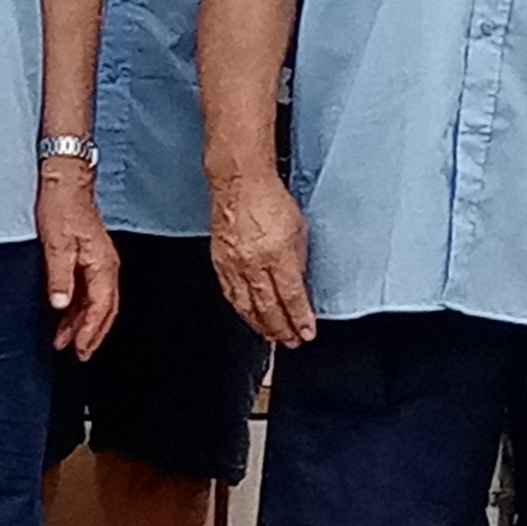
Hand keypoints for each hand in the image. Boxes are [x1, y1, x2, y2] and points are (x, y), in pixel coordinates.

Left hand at [39, 169, 119, 356]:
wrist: (65, 181)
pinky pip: (89, 289)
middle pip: (105, 308)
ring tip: (68, 340)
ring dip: (84, 322)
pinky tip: (67, 315)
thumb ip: (59, 277)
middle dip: (93, 333)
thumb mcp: (55, 244)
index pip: (101, 307)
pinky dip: (80, 306)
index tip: (80, 349)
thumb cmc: (62, 206)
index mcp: (102, 264)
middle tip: (79, 353)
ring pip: (97, 300)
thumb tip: (60, 305)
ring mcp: (99, 260)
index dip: (91, 331)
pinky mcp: (89, 256)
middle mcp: (106, 265)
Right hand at [210, 171, 314, 346]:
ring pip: (246, 305)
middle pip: (268, 307)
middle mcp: (253, 264)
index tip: (307, 332)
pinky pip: (230, 293)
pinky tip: (247, 315)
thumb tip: (299, 285)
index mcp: (277, 254)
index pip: (291, 296)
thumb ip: (298, 261)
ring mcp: (233, 265)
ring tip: (271, 336)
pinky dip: (240, 309)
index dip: (300, 318)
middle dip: (281, 328)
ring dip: (260, 325)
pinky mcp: (220, 262)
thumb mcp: (299, 230)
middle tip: (291, 341)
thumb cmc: (270, 200)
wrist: (239, 184)